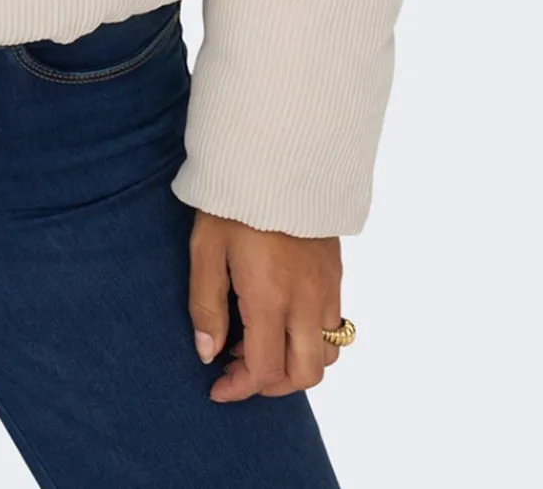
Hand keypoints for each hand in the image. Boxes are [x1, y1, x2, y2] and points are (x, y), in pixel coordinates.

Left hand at [188, 210, 343, 400]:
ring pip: (326, 352)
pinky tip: (281, 315)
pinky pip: (335, 323)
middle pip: (305, 374)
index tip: (217, 388)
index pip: (264, 370)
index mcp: (270, 299)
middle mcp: (306, 301)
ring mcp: (327, 286)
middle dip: (272, 384)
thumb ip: (206, 305)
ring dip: (296, 362)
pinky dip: (311, 337)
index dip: (240, 389)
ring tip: (258, 340)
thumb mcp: (206, 249)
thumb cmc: (233, 199)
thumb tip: (207, 353)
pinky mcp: (336, 270)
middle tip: (239, 367)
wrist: (278, 154)